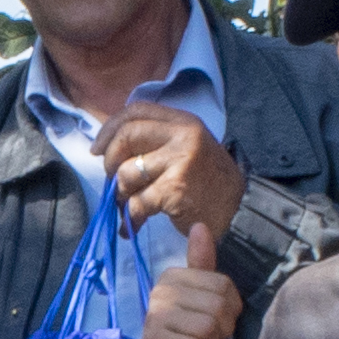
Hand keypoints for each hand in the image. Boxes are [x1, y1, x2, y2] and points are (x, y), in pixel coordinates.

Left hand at [96, 103, 247, 256]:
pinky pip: (137, 202)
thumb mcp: (188, 149)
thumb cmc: (209, 185)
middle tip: (113, 182)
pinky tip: (133, 227)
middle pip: (126, 136)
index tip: (98, 149)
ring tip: (129, 206)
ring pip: (127, 172)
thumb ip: (157, 141)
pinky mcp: (175, 189)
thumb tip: (110, 147)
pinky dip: (130, 219)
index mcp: (184, 121)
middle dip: (110, 162)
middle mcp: (183, 135)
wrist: (240, 214)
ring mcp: (180, 161)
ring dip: (120, 195)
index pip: (136, 112)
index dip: (110, 129)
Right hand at [130, 257, 238, 338]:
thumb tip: (200, 225)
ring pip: (208, 328)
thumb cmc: (184, 328)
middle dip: (221, 328)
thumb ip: (201, 264)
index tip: (215, 318)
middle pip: (218, 306)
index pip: (224, 285)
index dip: (230, 308)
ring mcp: (156, 317)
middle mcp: (161, 292)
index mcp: (172, 276)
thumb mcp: (196, 294)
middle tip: (207, 335)